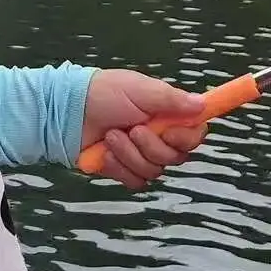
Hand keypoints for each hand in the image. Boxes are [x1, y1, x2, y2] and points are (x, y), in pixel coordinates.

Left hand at [81, 69, 207, 189]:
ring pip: (154, 170)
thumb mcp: (139, 90)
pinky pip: (135, 181)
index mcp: (165, 115)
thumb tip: (202, 105)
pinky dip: (120, 167)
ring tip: (112, 136)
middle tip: (133, 129)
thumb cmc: (103, 93)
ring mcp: (141, 154)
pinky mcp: (124, 170)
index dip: (186, 138)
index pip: (194, 134)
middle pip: (176, 157)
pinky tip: (106, 153)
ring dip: (131, 154)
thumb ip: (172, 100)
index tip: (171, 133)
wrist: (68, 112)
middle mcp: (158, 136)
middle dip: (152, 146)